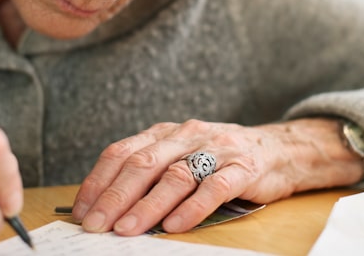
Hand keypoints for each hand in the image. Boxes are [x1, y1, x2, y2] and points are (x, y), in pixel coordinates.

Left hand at [72, 118, 363, 235]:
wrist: (280, 149)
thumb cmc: (221, 159)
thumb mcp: (182, 155)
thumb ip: (150, 172)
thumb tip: (107, 205)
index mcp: (166, 132)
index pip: (123, 152)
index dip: (99, 181)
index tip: (82, 210)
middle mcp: (187, 135)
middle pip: (144, 163)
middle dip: (116, 196)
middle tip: (97, 224)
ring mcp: (216, 150)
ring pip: (176, 176)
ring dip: (148, 205)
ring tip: (128, 229)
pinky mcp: (243, 168)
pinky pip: (214, 187)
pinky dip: (192, 208)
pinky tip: (174, 226)